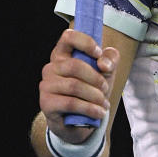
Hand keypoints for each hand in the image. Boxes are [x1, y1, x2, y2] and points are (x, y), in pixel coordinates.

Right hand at [39, 29, 119, 143]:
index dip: (85, 42)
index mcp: (63, 54)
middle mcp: (51, 67)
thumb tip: (103, 64)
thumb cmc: (92, 88)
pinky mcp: (46, 104)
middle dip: (96, 78)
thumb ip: (110, 59)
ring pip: (74, 86)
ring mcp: (46, 86)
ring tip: (104, 103)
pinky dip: (90, 108)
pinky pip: (71, 103)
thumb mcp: (106, 71)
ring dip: (95, 96)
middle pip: (75, 65)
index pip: (68, 37)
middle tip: (105, 88)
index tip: (98, 53)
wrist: (80, 119)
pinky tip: (99, 112)